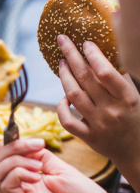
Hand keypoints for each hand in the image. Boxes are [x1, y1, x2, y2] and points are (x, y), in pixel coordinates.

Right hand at [0, 138, 125, 192]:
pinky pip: (5, 186)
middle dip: (10, 148)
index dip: (9, 146)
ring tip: (37, 164)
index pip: (2, 161)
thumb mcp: (64, 171)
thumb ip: (44, 158)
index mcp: (28, 182)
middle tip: (35, 146)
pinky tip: (36, 175)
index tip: (33, 140)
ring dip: (12, 160)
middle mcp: (20, 191)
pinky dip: (17, 172)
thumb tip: (29, 146)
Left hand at [56, 35, 139, 189]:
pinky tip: (64, 97)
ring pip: (73, 95)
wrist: (136, 151)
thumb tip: (105, 55)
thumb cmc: (136, 117)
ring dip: (64, 76)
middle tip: (62, 41)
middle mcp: (112, 110)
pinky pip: (66, 120)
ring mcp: (98, 124)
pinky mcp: (87, 137)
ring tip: (61, 63)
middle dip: (72, 56)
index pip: (106, 73)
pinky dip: (61, 106)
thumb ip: (122, 79)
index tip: (85, 43)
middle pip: (85, 79)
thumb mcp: (136, 96)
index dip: (94, 55)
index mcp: (128, 98)